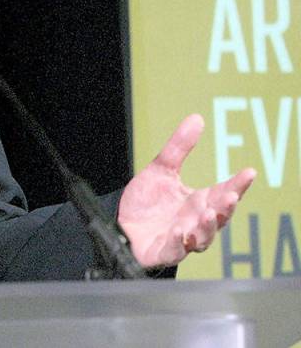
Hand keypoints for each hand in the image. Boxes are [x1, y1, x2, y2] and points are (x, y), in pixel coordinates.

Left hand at [118, 114, 255, 267]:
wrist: (121, 226)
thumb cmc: (147, 202)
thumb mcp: (161, 169)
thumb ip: (179, 147)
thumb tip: (197, 118)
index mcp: (199, 202)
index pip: (223, 192)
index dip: (238, 184)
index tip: (249, 171)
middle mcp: (195, 222)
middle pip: (219, 217)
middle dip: (226, 207)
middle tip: (231, 195)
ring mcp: (182, 239)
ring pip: (202, 237)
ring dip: (207, 227)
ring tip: (207, 213)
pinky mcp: (164, 251)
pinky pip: (175, 250)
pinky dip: (180, 243)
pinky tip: (180, 233)